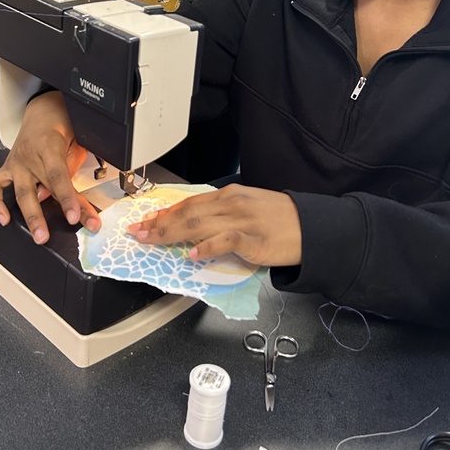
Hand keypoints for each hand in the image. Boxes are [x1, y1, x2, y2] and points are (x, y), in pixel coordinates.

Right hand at [0, 91, 100, 243]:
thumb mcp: (77, 140)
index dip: (68, 199)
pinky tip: (4, 219)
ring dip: (30, 216)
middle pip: (43, 188)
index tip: (75, 216)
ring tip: (39, 235)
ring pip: (20, 192)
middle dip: (51, 214)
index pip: (59, 177)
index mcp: (49, 145)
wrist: (43, 108)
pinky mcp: (7, 167)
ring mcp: (16, 162)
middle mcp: (30, 155)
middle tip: (57, 234)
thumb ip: (72, 167)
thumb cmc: (63, 123)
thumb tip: (70, 195)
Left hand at [126, 184, 301, 265]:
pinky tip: (193, 253)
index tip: (146, 220)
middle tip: (139, 232)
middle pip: (188, 213)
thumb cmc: (280, 218)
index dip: (165, 212)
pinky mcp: (254, 239)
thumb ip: (222, 214)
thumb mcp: (248, 207)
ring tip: (153, 240)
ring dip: (172, 233)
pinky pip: (225, 240)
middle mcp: (232, 203)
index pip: (189, 203)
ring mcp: (242, 220)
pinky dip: (207, 246)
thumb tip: (196, 227)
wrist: (310, 225)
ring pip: (199, 223)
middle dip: (159, 224)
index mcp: (229, 195)